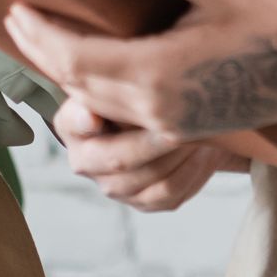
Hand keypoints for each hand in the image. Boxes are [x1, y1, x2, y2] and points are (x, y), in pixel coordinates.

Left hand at [6, 0, 276, 139]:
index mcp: (159, 73)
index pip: (77, 58)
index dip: (42, 35)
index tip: (18, 11)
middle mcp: (156, 106)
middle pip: (78, 84)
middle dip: (42, 53)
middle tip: (19, 23)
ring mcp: (168, 123)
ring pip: (97, 103)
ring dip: (64, 76)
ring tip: (44, 47)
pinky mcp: (182, 128)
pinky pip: (121, 116)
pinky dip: (95, 93)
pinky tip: (89, 75)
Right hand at [51, 93, 232, 212]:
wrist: (172, 117)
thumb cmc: (145, 87)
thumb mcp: (127, 74)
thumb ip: (116, 77)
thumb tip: (105, 93)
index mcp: (72, 124)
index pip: (73, 122)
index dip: (83, 120)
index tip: (95, 116)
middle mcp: (85, 160)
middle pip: (117, 157)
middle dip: (153, 140)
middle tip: (181, 121)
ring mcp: (114, 186)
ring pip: (148, 179)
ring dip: (178, 156)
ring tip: (200, 132)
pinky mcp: (143, 202)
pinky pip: (169, 193)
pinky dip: (191, 172)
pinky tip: (205, 151)